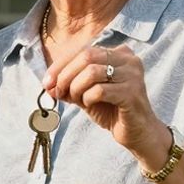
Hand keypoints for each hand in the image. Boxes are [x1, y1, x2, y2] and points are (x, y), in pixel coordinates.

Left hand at [43, 44, 162, 159]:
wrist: (137, 133)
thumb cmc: (111, 110)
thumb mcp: (86, 93)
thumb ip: (69, 85)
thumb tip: (48, 84)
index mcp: (119, 53)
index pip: (83, 49)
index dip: (60, 64)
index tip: (47, 82)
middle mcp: (128, 59)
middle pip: (86, 56)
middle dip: (66, 75)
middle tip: (58, 92)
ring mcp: (133, 75)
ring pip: (91, 72)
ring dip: (76, 88)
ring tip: (76, 99)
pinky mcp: (132, 93)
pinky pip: (99, 90)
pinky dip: (87, 98)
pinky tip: (89, 104)